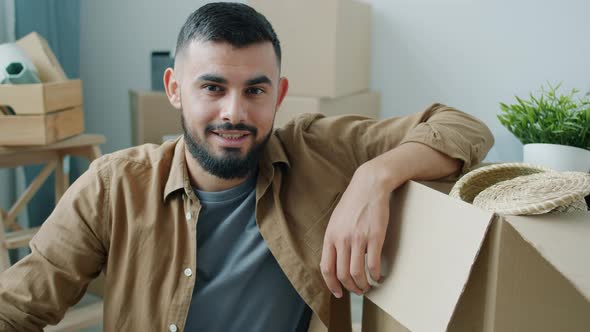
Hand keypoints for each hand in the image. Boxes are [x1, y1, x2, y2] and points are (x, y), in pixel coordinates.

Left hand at [319, 162, 390, 297]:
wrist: (369, 185)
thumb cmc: (354, 202)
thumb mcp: (336, 220)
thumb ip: (335, 239)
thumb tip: (336, 260)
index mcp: (330, 236)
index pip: (326, 268)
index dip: (332, 285)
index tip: (338, 293)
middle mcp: (342, 239)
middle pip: (342, 274)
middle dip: (350, 288)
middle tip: (357, 290)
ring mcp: (358, 238)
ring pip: (357, 273)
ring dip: (362, 285)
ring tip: (367, 286)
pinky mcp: (375, 237)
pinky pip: (373, 264)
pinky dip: (375, 275)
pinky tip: (378, 276)